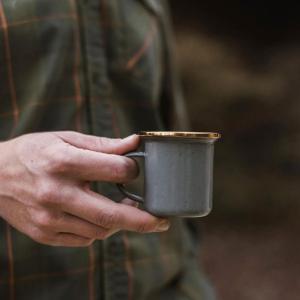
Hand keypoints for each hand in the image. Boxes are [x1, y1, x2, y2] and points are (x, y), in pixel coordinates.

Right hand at [0, 131, 169, 246]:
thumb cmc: (34, 152)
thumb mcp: (65, 139)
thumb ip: (103, 145)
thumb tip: (135, 143)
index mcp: (64, 162)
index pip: (115, 170)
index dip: (132, 169)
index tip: (133, 169)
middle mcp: (56, 193)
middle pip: (111, 213)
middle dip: (144, 220)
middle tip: (163, 221)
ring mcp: (49, 218)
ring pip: (100, 230)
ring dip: (119, 221)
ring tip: (124, 208)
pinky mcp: (44, 233)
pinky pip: (84, 239)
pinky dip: (98, 229)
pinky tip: (97, 215)